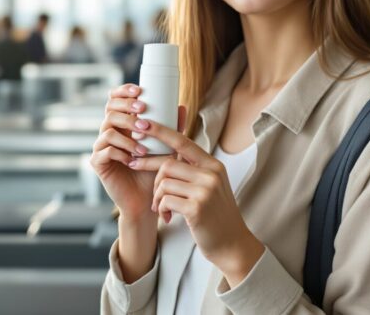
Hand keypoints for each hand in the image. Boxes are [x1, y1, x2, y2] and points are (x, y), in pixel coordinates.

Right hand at [89, 84, 177, 221]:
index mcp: (123, 124)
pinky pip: (104, 150)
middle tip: (143, 113)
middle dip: (126, 109)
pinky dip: (120, 152)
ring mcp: (101, 146)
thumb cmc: (155, 171)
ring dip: (128, 135)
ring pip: (108, 129)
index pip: (115, 99)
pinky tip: (133, 160)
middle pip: (110, 109)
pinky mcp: (98, 163)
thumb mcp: (166, 147)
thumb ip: (172, 128)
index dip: (123, 91)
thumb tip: (182, 106)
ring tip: (144, 148)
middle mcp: (110, 132)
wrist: (147, 199)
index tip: (139, 91)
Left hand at [128, 113, 264, 285]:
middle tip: (138, 171)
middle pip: (168, 164)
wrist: (231, 243)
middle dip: (150, 172)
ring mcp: (205, 191)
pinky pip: (166, 200)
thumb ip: (194, 170)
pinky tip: (168, 217)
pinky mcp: (197, 208)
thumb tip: (167, 155)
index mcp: (213, 165)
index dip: (161, 131)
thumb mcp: (210, 186)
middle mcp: (211, 174)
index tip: (142, 124)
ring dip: (157, 197)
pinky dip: (162, 209)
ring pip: (164, 183)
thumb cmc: (215, 215)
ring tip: (161, 208)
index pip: (183, 141)